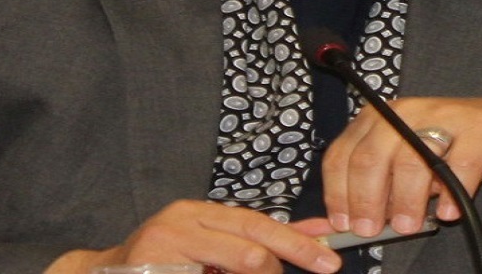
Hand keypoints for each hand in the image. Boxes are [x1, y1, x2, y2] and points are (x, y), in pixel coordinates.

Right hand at [43, 200, 341, 273]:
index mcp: (198, 213)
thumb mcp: (210, 247)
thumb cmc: (162, 263)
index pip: (256, 223)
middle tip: (320, 268)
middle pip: (251, 241)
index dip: (296, 239)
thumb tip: (312, 238)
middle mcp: (182, 221)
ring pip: (239, 261)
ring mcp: (166, 243)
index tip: (328, 257)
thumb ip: (253, 242)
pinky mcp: (153, 264)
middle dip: (289, 259)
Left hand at [319, 96, 481, 236]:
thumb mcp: (413, 167)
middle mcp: (408, 110)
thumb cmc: (459, 150)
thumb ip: (380, 190)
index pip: (344, 152)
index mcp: (383, 117)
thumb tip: (339, 225)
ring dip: (405, 200)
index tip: (343, 223)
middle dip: (367, 199)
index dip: (338, 191)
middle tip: (371, 229)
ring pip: (412, 159)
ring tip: (409, 226)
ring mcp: (446, 116)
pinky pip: (461, 164)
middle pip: (372, 156)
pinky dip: (452, 194)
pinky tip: (448, 214)